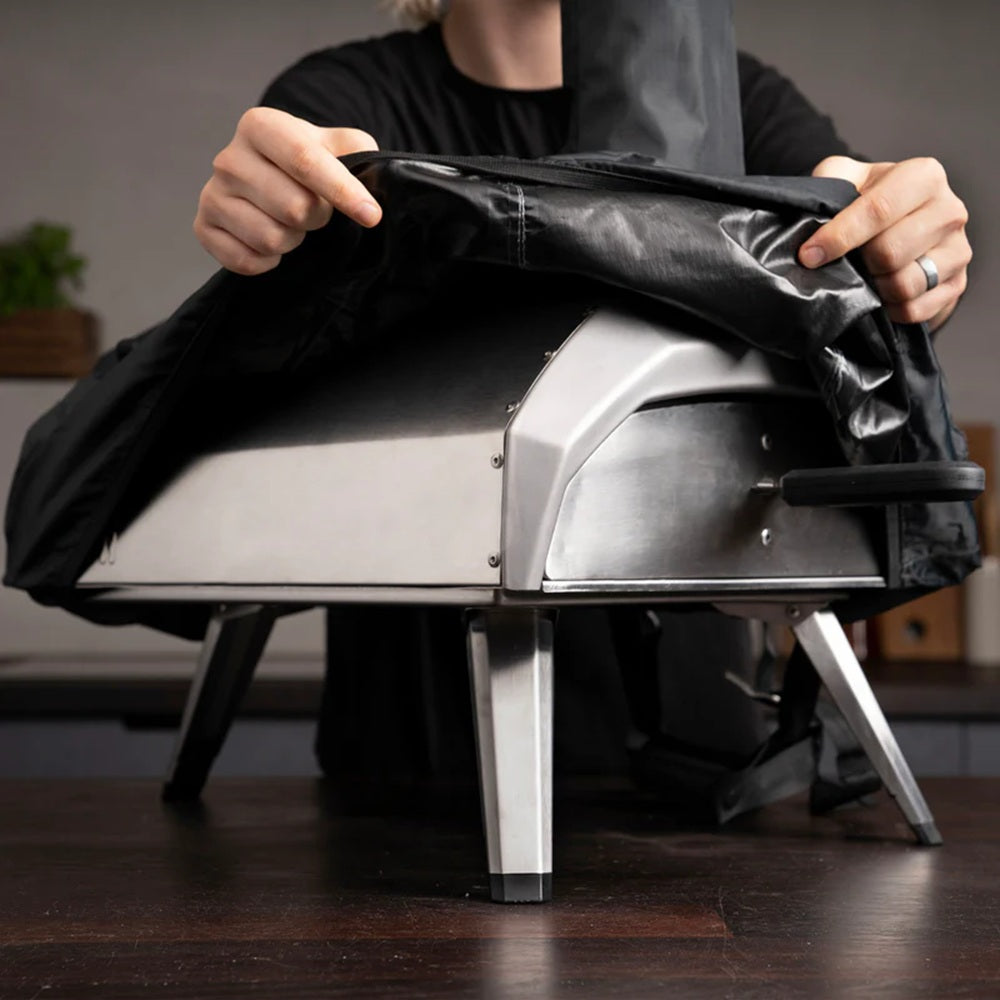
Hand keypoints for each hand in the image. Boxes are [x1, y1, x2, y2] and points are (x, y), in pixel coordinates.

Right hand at [194, 107, 381, 275]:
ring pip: (271, 239)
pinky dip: (268, 261)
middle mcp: (229, 158)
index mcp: (261, 126)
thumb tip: (370, 184)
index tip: (372, 215)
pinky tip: (270, 242)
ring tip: (291, 224)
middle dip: (317, 219)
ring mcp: (212, 194)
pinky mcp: (203, 228)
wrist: (271, 176)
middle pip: (294, 208)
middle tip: (316, 211)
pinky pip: (246, 261)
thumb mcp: (339, 145)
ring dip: (293, 241)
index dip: (343, 192)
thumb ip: (359, 154)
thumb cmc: (310, 162)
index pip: (306, 162)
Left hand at [798, 155, 970, 331]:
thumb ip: (829, 180)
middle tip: (846, 264)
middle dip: (858, 264)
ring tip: (865, 278)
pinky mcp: (957, 284)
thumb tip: (807, 216)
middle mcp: (949, 210)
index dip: (839, 236)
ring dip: (874, 288)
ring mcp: (959, 249)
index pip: (878, 209)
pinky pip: (914, 309)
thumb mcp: (848, 177)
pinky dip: (889, 309)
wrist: (902, 225)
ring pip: (904, 285)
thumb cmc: (870, 201)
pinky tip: (880, 296)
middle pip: (890, 252)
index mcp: (924, 176)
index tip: (809, 256)